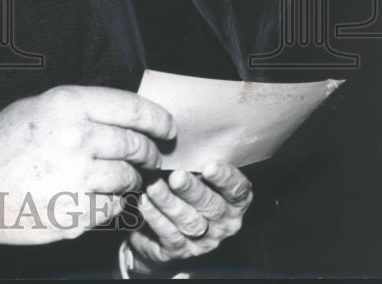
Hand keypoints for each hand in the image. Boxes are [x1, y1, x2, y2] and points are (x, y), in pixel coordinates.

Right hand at [0, 86, 174, 244]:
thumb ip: (76, 108)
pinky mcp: (76, 212)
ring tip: (121, 178)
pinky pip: (112, 208)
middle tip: (148, 156)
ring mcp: (78, 177)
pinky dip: (111, 204)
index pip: (132, 107)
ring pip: (128, 178)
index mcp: (66, 105)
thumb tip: (119, 115)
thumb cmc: (2, 145)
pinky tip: (96, 197)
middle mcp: (76, 138)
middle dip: (148, 152)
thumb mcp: (34, 107)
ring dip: (130, 179)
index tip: (167, 128)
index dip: (158, 119)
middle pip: (136, 145)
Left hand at [128, 162, 252, 270]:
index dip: (225, 179)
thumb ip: (193, 159)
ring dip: (170, 203)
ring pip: (190, 222)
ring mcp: (204, 239)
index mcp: (233, 200)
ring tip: (153, 187)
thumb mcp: (192, 171)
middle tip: (176, 176)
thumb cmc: (180, 188)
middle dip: (193, 191)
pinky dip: (156, 219)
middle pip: (212, 206)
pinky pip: (170, 236)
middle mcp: (223, 221)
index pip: (237, 190)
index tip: (208, 166)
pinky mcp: (181, 250)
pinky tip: (144, 203)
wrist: (160, 226)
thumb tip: (178, 131)